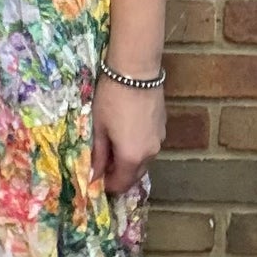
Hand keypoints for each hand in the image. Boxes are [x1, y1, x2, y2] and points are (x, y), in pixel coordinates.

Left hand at [90, 76, 164, 192]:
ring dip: (129, 160)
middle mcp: (150, 153)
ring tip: (112, 145)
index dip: (107, 185)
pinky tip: (126, 132)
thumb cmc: (111, 99)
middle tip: (102, 163)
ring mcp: (159, 140)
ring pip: (143, 160)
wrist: (136, 72)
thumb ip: (98, 155)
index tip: (95, 179)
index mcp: (131, 157)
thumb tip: (92, 176)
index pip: (120, 184)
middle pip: (134, 175)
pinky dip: (138, 147)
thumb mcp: (99, 127)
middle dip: (118, 174)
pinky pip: (149, 145)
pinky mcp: (163, 127)